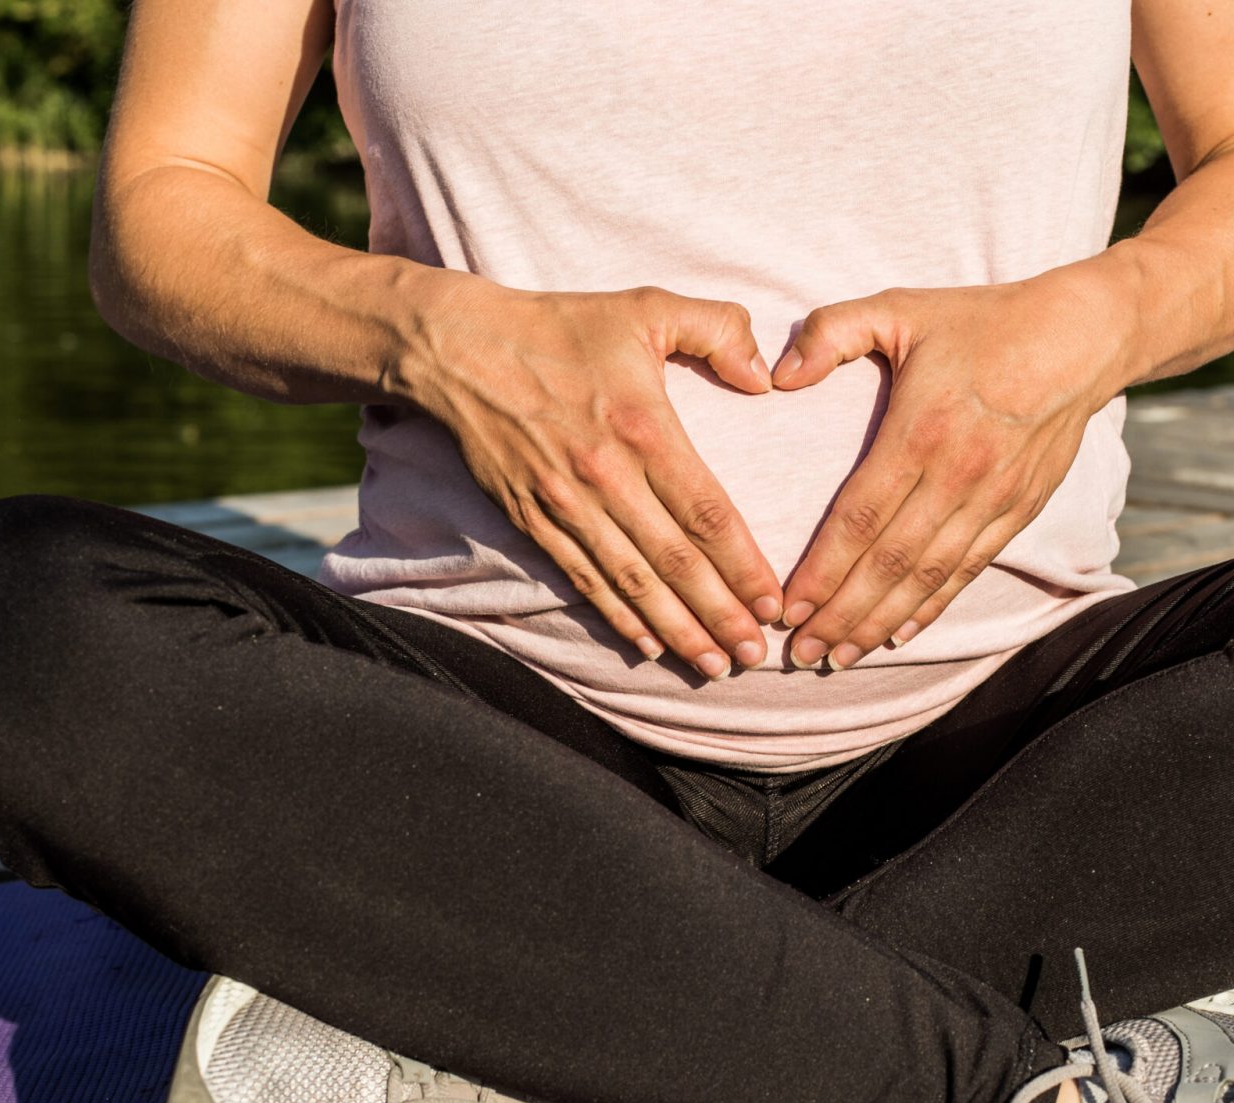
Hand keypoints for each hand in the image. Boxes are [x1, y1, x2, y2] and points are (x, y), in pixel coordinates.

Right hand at [409, 281, 782, 679]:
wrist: (460, 348)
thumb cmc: (562, 326)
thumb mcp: (647, 307)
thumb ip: (718, 329)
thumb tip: (764, 377)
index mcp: (643, 428)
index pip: (705, 512)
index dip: (742, 564)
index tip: (772, 601)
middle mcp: (605, 476)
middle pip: (674, 562)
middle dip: (719, 614)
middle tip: (753, 655)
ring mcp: (565, 504)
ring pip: (631, 582)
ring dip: (674, 629)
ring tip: (712, 665)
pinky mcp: (532, 517)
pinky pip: (582, 578)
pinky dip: (617, 616)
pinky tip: (647, 644)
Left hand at [768, 262, 1132, 669]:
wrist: (1080, 338)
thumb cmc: (980, 322)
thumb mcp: (900, 307)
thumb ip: (832, 331)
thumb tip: (778, 374)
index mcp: (922, 429)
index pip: (861, 516)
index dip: (824, 569)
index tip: (789, 606)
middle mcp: (958, 474)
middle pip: (890, 562)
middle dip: (842, 615)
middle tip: (802, 654)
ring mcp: (993, 499)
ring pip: (928, 578)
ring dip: (881, 623)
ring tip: (840, 658)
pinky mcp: (1018, 511)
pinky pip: (968, 571)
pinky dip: (932, 608)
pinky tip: (899, 635)